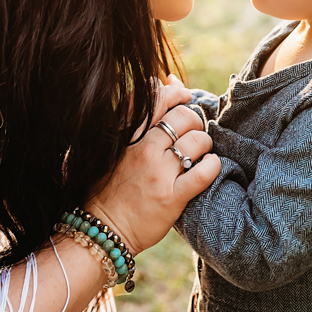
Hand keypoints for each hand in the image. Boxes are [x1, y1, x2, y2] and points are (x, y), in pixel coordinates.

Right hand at [87, 79, 219, 253]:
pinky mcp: (172, 197)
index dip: (176, 93)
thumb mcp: (107, 144)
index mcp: (124, 135)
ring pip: (197, 141)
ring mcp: (158, 173)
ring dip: (204, 144)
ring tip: (198, 153)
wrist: (98, 231)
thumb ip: (130, 113)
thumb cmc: (103, 185)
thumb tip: (163, 80)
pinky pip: (204, 172)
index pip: (157, 97)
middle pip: (183, 116)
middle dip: (194, 120)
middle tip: (192, 132)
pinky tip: (208, 168)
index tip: (182, 98)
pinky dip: (213, 166)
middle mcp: (141, 150)